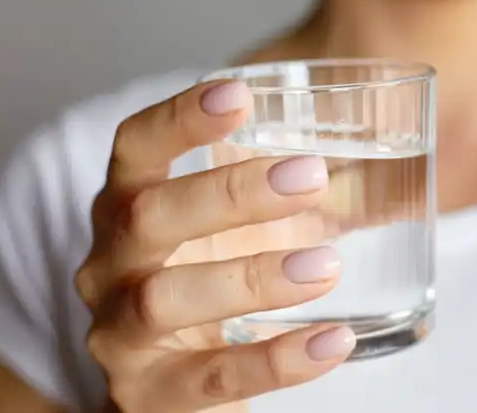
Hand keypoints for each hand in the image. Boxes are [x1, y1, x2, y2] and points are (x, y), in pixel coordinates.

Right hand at [75, 80, 354, 412]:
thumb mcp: (221, 234)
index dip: (178, 118)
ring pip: (164, 299)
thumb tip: (369, 148)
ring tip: (327, 264)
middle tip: (311, 176)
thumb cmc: (205, 286)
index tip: (239, 94)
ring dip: (252, 277)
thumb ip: (268, 193)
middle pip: (147, 217)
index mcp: (125, 209)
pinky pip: (212, 378)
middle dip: (230, 193)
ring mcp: (118, 334)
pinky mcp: (148, 394)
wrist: (164, 389)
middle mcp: (107, 265)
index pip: (134, 148)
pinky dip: (278, 360)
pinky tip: (334, 341)